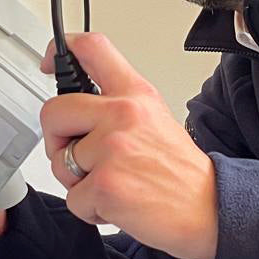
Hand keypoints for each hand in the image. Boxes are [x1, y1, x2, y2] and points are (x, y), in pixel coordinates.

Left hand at [39, 33, 217, 258]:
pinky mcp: (105, 185)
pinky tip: (118, 204)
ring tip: (114, 182)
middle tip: (83, 157)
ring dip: (78, 182)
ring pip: (60, 162)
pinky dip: (90, 209)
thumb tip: (77, 105)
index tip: (49, 61)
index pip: (93, 49)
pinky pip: (72, 198)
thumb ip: (117, 105)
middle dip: (58, 140)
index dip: (60, 49)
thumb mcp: (154, 118)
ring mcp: (112, 149)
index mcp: (135, 94)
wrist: (209, 209)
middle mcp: (122, 114)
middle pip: (54, 112)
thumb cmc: (180, 170)